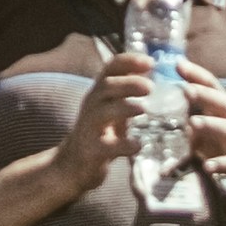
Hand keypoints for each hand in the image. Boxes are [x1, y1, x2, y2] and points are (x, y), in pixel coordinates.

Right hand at [47, 54, 153, 198]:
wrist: (71, 164)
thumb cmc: (98, 132)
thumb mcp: (111, 107)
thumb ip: (127, 92)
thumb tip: (154, 75)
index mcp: (99, 92)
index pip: (111, 67)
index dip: (129, 61)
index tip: (150, 62)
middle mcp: (92, 105)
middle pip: (107, 86)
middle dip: (129, 83)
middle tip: (150, 87)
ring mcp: (89, 128)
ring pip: (103, 112)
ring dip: (124, 107)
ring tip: (143, 109)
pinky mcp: (91, 151)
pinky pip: (106, 146)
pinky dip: (123, 145)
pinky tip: (138, 145)